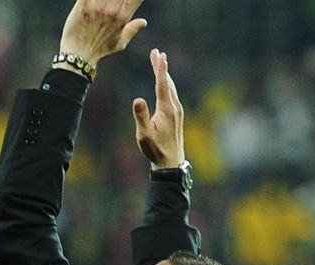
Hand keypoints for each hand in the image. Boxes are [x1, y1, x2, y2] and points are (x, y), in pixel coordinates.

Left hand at [57, 0, 147, 65]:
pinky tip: (89, 2)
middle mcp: (111, 10)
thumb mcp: (119, 43)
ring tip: (101, 3)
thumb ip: (132, 29)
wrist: (79, 56)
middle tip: (111, 3)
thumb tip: (143, 22)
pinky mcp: (81, 6)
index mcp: (122, 17)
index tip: (127, 1)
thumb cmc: (100, 50)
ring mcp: (96, 7)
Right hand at [132, 48, 183, 168]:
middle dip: (162, 67)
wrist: (171, 163)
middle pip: (167, 82)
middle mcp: (174, 107)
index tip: (159, 55)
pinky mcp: (177, 115)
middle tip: (156, 53)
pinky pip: (171, 94)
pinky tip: (164, 82)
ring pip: (170, 87)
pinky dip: (166, 83)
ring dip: (164, 74)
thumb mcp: (144, 135)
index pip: (162, 84)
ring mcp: (177, 111)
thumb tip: (137, 99)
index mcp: (166, 109)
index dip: (160, 69)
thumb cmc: (155, 150)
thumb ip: (141, 116)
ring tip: (159, 62)